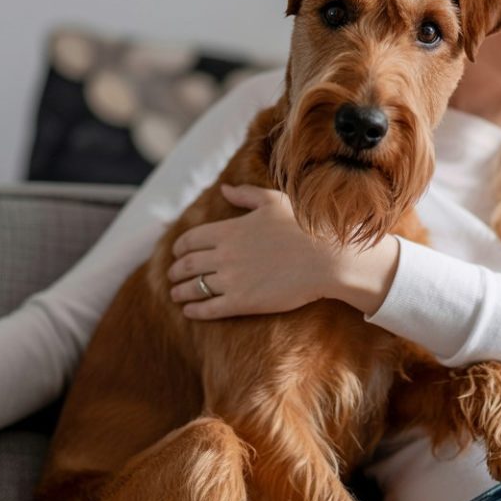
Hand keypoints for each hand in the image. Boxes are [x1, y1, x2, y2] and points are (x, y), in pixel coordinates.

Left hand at [168, 183, 399, 319]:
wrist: (327, 259)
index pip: (191, 239)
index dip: (179, 248)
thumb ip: (245, 195)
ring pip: (193, 287)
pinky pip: (208, 308)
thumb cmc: (305, 228)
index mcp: (229, 229)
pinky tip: (189, 311)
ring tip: (176, 294)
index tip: (177, 253)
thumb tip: (224, 189)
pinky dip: (194, 310)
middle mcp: (224, 254)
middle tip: (173, 275)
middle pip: (187, 264)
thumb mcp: (273, 202)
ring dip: (180, 291)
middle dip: (176, 270)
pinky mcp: (242, 302)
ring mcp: (231, 280)